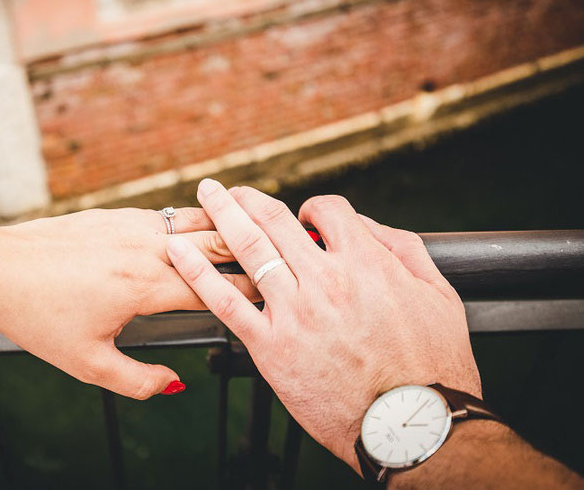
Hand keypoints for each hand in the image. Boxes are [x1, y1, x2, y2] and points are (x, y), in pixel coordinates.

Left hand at [0, 206, 256, 399]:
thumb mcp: (87, 363)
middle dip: (251, 252)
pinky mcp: (114, 214)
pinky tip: (199, 229)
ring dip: (225, 229)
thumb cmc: (35, 315)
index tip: (274, 298)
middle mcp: (145, 247)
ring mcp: (130, 224)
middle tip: (278, 261)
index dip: (249, 293)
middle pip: (216, 242)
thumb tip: (174, 385)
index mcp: (145, 284)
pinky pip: (166, 216)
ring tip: (252, 235)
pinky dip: (192, 222)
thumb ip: (138, 380)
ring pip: (195, 220)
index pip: (216, 287)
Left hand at [166, 181, 480, 471]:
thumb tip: (367, 228)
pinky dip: (197, 272)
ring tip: (205, 195)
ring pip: (246, 249)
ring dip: (220, 215)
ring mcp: (293, 313)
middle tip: (228, 189)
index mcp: (365, 263)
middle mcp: (324, 280)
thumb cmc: (433, 366)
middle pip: (274, 220)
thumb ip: (403, 250)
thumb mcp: (438, 295)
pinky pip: (224, 303)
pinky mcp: (269, 347)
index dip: (314, 208)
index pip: (327, 210)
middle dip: (247, 198)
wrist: (408, 426)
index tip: (306, 218)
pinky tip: (177, 251)